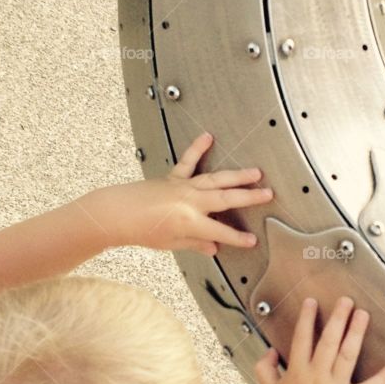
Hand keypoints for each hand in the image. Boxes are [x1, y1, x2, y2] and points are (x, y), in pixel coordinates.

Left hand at [91, 133, 272, 254]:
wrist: (116, 214)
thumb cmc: (140, 231)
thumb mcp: (171, 244)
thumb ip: (195, 244)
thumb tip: (213, 247)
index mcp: (190, 222)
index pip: (221, 232)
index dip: (238, 238)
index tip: (251, 241)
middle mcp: (190, 202)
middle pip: (226, 199)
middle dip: (249, 197)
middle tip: (267, 194)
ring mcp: (183, 187)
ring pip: (216, 179)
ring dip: (237, 175)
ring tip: (255, 172)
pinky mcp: (173, 177)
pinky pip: (188, 161)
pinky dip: (197, 147)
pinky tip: (207, 136)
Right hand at [254, 296, 384, 383]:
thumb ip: (264, 367)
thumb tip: (271, 350)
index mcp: (297, 371)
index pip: (302, 339)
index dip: (306, 319)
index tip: (312, 302)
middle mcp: (316, 377)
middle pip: (328, 342)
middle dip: (337, 319)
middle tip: (346, 300)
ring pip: (346, 357)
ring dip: (355, 334)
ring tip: (363, 315)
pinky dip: (383, 379)